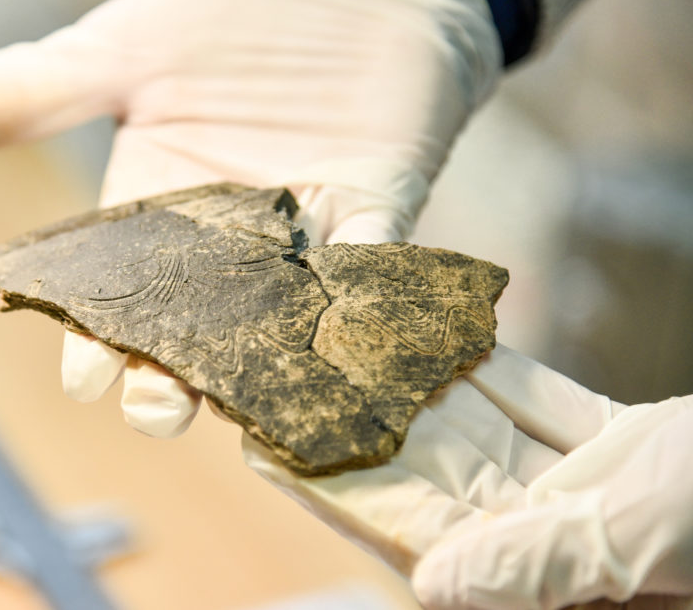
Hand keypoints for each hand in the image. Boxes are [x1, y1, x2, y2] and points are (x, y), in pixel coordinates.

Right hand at [0, 0, 501, 435]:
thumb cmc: (225, 13)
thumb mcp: (119, 51)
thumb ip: (31, 92)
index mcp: (153, 208)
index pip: (114, 294)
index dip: (96, 341)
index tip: (85, 378)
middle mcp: (225, 240)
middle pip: (192, 330)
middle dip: (173, 378)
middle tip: (161, 409)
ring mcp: (300, 230)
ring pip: (277, 322)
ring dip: (264, 371)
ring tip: (253, 422)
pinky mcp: (373, 203)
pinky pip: (370, 263)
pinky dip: (359, 301)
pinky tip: (344, 344)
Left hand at [245, 345, 692, 608]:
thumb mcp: (647, 540)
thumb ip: (543, 563)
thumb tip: (436, 582)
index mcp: (543, 579)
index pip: (409, 528)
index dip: (333, 483)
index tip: (264, 438)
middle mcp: (548, 541)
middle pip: (427, 471)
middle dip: (360, 418)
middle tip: (292, 364)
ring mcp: (583, 494)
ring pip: (477, 429)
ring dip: (414, 381)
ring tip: (346, 332)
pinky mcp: (622, 451)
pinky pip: (539, 402)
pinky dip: (493, 366)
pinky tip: (440, 327)